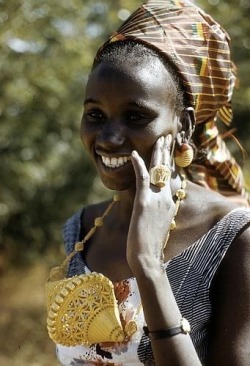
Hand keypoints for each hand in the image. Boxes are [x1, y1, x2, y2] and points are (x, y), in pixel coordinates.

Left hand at [127, 135, 175, 273]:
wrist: (147, 257)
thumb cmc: (150, 245)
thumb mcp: (158, 225)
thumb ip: (158, 213)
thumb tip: (152, 208)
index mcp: (169, 203)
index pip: (170, 178)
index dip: (169, 163)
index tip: (169, 152)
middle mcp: (166, 198)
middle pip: (168, 170)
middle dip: (167, 153)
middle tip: (167, 138)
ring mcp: (156, 199)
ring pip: (158, 170)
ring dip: (157, 152)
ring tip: (158, 139)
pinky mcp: (144, 202)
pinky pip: (142, 177)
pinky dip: (137, 164)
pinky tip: (132, 153)